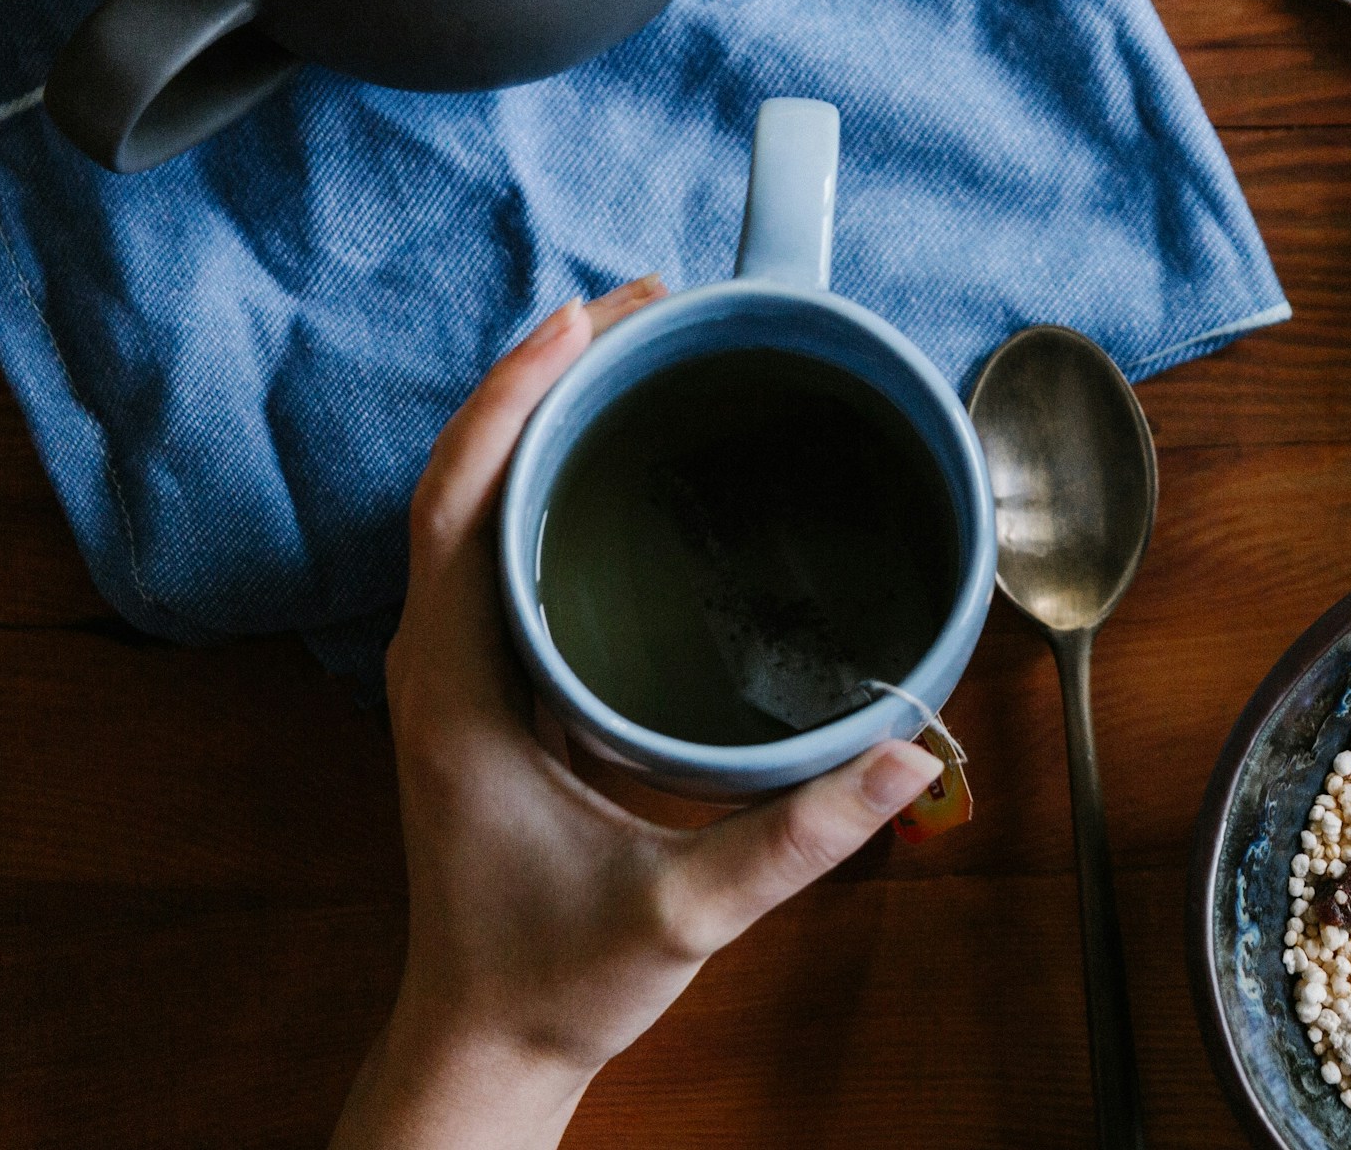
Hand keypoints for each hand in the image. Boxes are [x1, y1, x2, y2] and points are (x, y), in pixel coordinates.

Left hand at [336, 276, 941, 1149]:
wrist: (488, 1042)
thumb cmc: (555, 977)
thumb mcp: (684, 910)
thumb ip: (798, 836)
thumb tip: (907, 755)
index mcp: (459, 690)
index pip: (459, 504)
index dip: (515, 398)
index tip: (588, 319)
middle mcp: (443, 662)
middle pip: (466, 477)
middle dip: (546, 376)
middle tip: (646, 307)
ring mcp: (458, 673)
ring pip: (477, 506)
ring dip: (546, 420)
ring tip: (639, 352)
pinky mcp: (488, 689)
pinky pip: (502, 551)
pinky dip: (551, 482)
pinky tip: (622, 464)